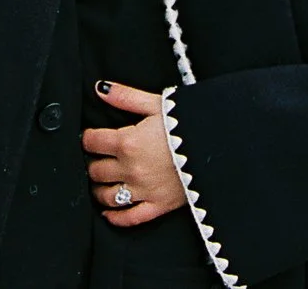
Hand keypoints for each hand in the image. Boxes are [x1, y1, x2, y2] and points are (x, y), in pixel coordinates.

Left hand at [81, 81, 183, 225]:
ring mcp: (143, 190)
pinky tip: (109, 213)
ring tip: (100, 183)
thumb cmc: (189, 124)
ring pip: (107, 196)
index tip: (90, 138)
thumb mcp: (157, 104)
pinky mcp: (158, 206)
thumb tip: (102, 89)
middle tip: (97, 159)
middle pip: (96, 171)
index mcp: (128, 142)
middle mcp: (131, 169)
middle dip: (93, 163)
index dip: (88, 139)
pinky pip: (130, 218)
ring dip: (99, 190)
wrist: (219, 148)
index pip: (92, 143)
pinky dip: (116, 218)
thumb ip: (126, 96)